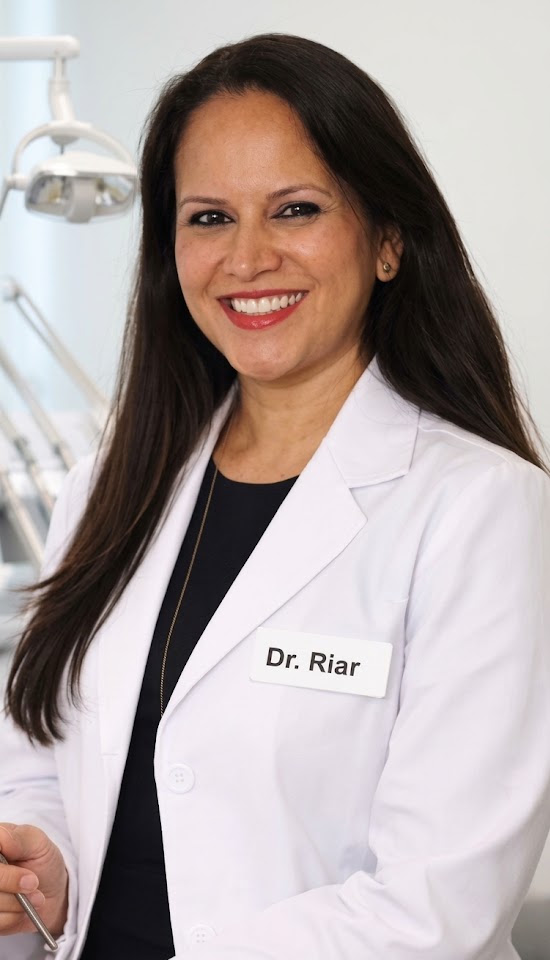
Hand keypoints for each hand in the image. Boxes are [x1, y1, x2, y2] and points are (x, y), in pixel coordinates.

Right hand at [0, 822, 67, 938]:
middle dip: (12, 885)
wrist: (52, 893)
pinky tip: (21, 910)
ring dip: (15, 904)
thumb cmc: (41, 861)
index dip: (4, 873)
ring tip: (34, 897)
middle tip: (34, 884)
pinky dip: (12, 918)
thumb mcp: (38, 843)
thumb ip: (20, 838)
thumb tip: (1, 837)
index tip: (28, 876)